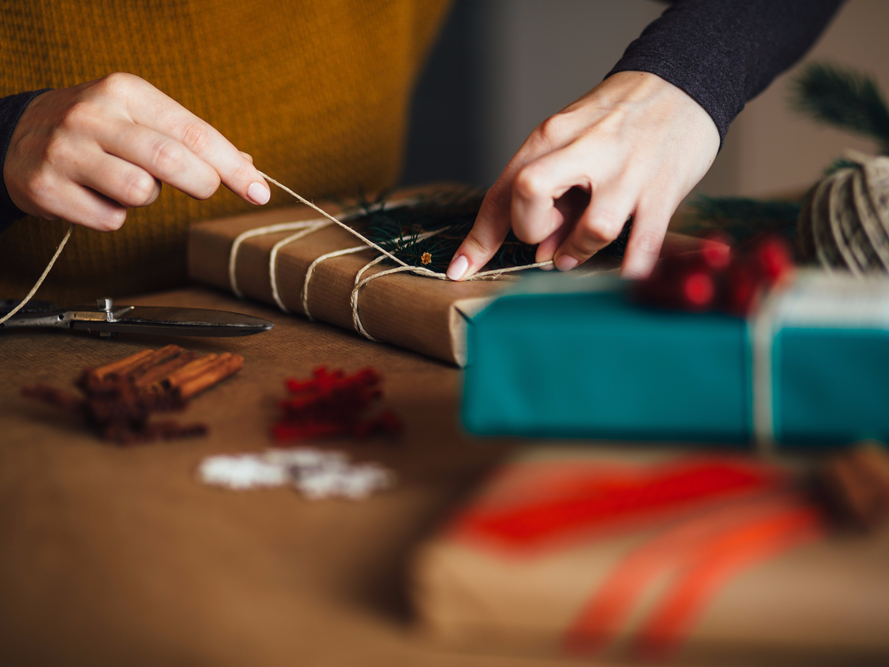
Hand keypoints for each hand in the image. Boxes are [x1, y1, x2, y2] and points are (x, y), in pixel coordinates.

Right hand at [2, 73, 269, 230]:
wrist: (17, 135)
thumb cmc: (99, 129)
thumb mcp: (142, 118)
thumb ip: (193, 141)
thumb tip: (248, 167)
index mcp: (126, 91)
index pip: (193, 132)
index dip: (231, 166)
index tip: (260, 191)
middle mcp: (93, 115)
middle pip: (170, 161)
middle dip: (201, 183)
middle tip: (203, 187)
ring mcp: (65, 150)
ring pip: (140, 194)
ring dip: (147, 199)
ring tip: (127, 183)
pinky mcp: (45, 187)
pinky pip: (109, 220)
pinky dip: (113, 216)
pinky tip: (95, 196)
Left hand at [446, 71, 719, 280]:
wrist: (682, 82)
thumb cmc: (616, 121)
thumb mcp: (571, 143)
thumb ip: (551, 194)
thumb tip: (542, 254)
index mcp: (551, 137)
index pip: (503, 190)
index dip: (478, 238)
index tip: (460, 271)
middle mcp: (586, 149)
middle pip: (530, 192)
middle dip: (529, 229)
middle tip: (544, 240)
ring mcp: (627, 170)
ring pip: (593, 227)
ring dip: (579, 251)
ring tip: (576, 254)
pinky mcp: (663, 189)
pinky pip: (645, 240)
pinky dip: (633, 266)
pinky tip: (626, 273)